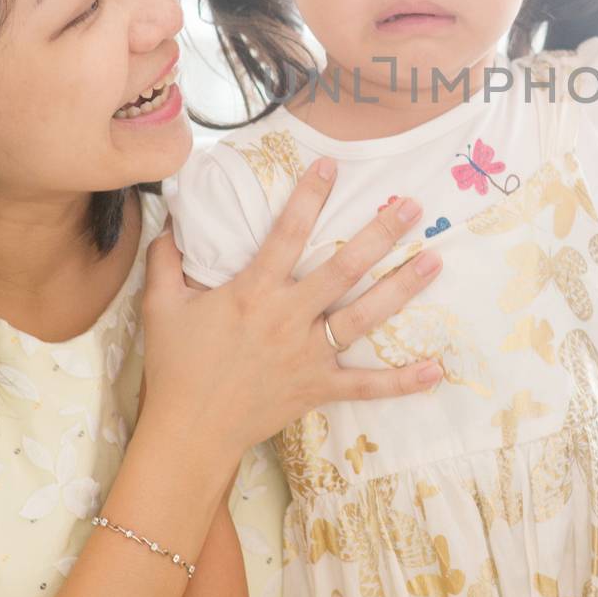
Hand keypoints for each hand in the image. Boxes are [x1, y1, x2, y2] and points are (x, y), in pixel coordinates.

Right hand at [138, 158, 443, 457]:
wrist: (188, 431)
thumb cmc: (176, 366)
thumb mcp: (161, 305)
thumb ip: (167, 259)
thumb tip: (172, 219)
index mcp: (253, 293)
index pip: (287, 235)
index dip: (309, 197)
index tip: (331, 166)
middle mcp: (287, 318)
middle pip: (343, 269)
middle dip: (380, 235)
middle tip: (412, 206)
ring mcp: (308, 355)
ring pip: (364, 316)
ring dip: (402, 288)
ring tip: (435, 260)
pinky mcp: (318, 388)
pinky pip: (366, 385)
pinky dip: (402, 381)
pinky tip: (436, 369)